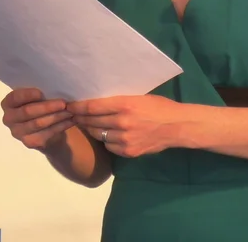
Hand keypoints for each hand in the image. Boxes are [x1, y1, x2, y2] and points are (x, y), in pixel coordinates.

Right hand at [1, 88, 74, 151]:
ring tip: (70, 111)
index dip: (27, 95)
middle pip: (27, 112)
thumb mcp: (35, 96)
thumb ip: (38, 92)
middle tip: (63, 103)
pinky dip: (60, 126)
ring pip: (38, 123)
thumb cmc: (38, 104)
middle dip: (47, 107)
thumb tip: (54, 86)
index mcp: (8, 103)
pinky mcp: (29, 142)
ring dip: (56, 116)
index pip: (15, 97)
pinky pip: (46, 133)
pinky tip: (69, 121)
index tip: (41, 92)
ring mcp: (18, 132)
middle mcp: (9, 118)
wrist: (42, 127)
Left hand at [68, 94, 185, 157]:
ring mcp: (125, 139)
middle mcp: (123, 122)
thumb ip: (118, 100)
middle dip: (80, 117)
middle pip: (92, 121)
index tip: (70, 105)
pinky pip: (109, 146)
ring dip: (91, 129)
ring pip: (99, 134)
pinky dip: (106, 140)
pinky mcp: (129, 151)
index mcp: (125, 104)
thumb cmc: (158, 106)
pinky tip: (107, 134)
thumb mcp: (138, 96)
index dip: (78, 107)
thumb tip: (96, 100)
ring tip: (87, 124)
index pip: (93, 107)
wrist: (177, 126)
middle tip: (73, 114)